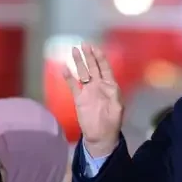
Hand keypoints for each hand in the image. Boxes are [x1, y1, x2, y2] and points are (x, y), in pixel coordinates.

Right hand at [62, 43, 122, 157]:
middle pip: (93, 67)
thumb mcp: (117, 108)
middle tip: (84, 44)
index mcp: (110, 86)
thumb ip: (114, 95)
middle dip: (89, 56)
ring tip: (73, 50)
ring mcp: (88, 91)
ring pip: (82, 73)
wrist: (101, 136)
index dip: (100, 57)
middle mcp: (98, 86)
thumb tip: (109, 85)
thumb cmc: (112, 122)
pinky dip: (69, 77)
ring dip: (78, 62)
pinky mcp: (79, 99)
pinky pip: (73, 86)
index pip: (104, 67)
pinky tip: (64, 68)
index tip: (95, 48)